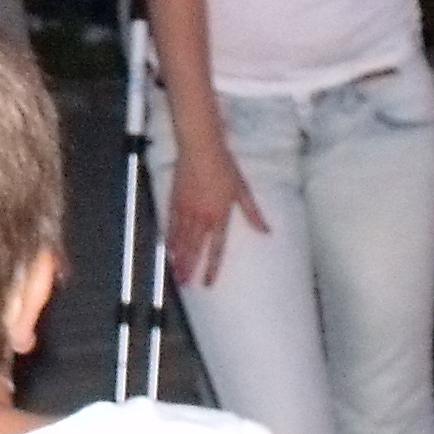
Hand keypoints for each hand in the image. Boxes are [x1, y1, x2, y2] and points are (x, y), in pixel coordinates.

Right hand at [164, 143, 265, 288]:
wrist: (201, 148)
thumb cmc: (224, 166)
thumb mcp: (243, 190)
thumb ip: (253, 214)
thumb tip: (267, 231)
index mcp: (220, 216)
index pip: (216, 249)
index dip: (211, 268)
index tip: (206, 283)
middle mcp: (202, 217)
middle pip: (194, 248)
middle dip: (189, 268)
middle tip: (183, 285)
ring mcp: (186, 209)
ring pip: (180, 239)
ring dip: (178, 257)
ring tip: (174, 273)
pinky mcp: (174, 200)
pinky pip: (170, 224)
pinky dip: (168, 238)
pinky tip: (166, 248)